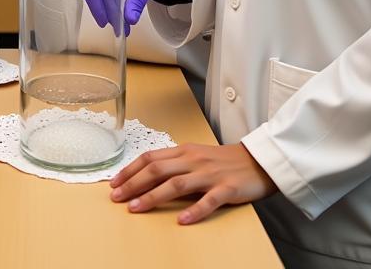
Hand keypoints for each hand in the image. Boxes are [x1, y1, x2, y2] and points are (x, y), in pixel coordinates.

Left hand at [109, 142, 276, 223]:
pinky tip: (182, 220)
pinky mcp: (227, 189)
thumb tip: (146, 177)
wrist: (256, 161)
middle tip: (116, 198)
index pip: (150, 158)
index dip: (130, 170)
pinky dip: (194, 211)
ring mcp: (210, 174)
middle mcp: (193, 160)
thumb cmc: (222, 161)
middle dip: (134, 183)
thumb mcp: (194, 157)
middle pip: (158, 170)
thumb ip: (174, 164)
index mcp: (184, 151)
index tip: (114, 183)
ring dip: (153, 196)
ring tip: (136, 208)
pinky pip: (209, 200)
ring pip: (177, 184)